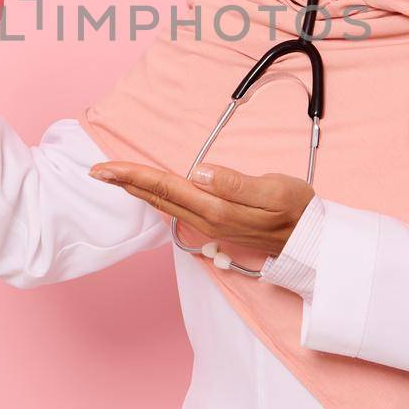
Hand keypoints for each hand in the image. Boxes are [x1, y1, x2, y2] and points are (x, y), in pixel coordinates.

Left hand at [87, 160, 314, 256]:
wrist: (311, 240)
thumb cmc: (296, 211)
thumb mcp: (273, 191)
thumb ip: (237, 184)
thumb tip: (201, 172)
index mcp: (215, 209)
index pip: (166, 187)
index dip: (133, 176)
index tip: (105, 168)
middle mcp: (206, 220)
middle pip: (157, 196)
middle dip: (125, 182)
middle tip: (96, 170)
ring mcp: (209, 224)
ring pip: (164, 203)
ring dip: (137, 188)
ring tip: (114, 177)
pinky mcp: (216, 223)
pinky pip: (176, 207)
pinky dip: (156, 195)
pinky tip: (149, 191)